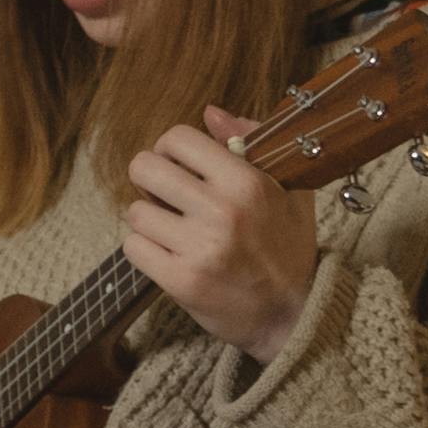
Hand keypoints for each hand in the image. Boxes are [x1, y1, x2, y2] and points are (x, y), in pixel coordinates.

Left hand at [121, 111, 320, 367]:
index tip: (180, 164)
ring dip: (149, 218)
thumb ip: (252, 143)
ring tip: (173, 228)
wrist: (293, 314)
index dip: (171, 148)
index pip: (178, 138)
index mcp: (248, 182)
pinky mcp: (181, 281)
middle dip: (149, 178)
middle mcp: (222, 212)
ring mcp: (200, 248)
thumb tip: (211, 113)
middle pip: (145, 168)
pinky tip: (168, 253)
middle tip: (165, 194)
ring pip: (135, 211)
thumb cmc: (289, 246)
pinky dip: (145, 249)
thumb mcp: (289, 188)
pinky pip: (133, 247)